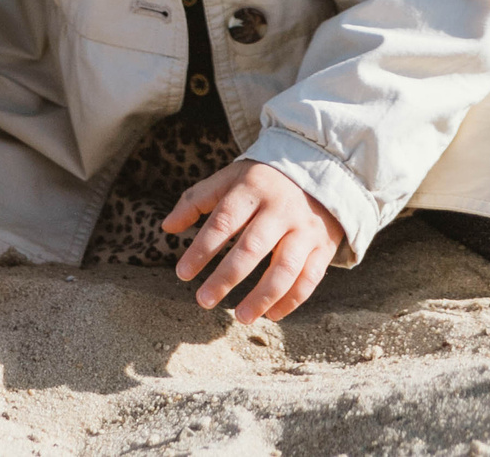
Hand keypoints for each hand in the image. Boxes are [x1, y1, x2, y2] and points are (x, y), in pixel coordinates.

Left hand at [164, 159, 344, 323]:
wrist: (320, 171)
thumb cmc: (263, 181)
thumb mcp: (229, 179)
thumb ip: (197, 200)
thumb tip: (166, 227)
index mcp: (251, 190)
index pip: (222, 223)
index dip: (201, 250)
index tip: (182, 274)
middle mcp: (279, 210)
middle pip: (251, 248)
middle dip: (225, 277)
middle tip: (203, 301)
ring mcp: (304, 229)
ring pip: (284, 268)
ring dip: (262, 296)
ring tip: (240, 317)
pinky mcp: (323, 246)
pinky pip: (309, 278)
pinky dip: (291, 301)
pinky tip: (271, 315)